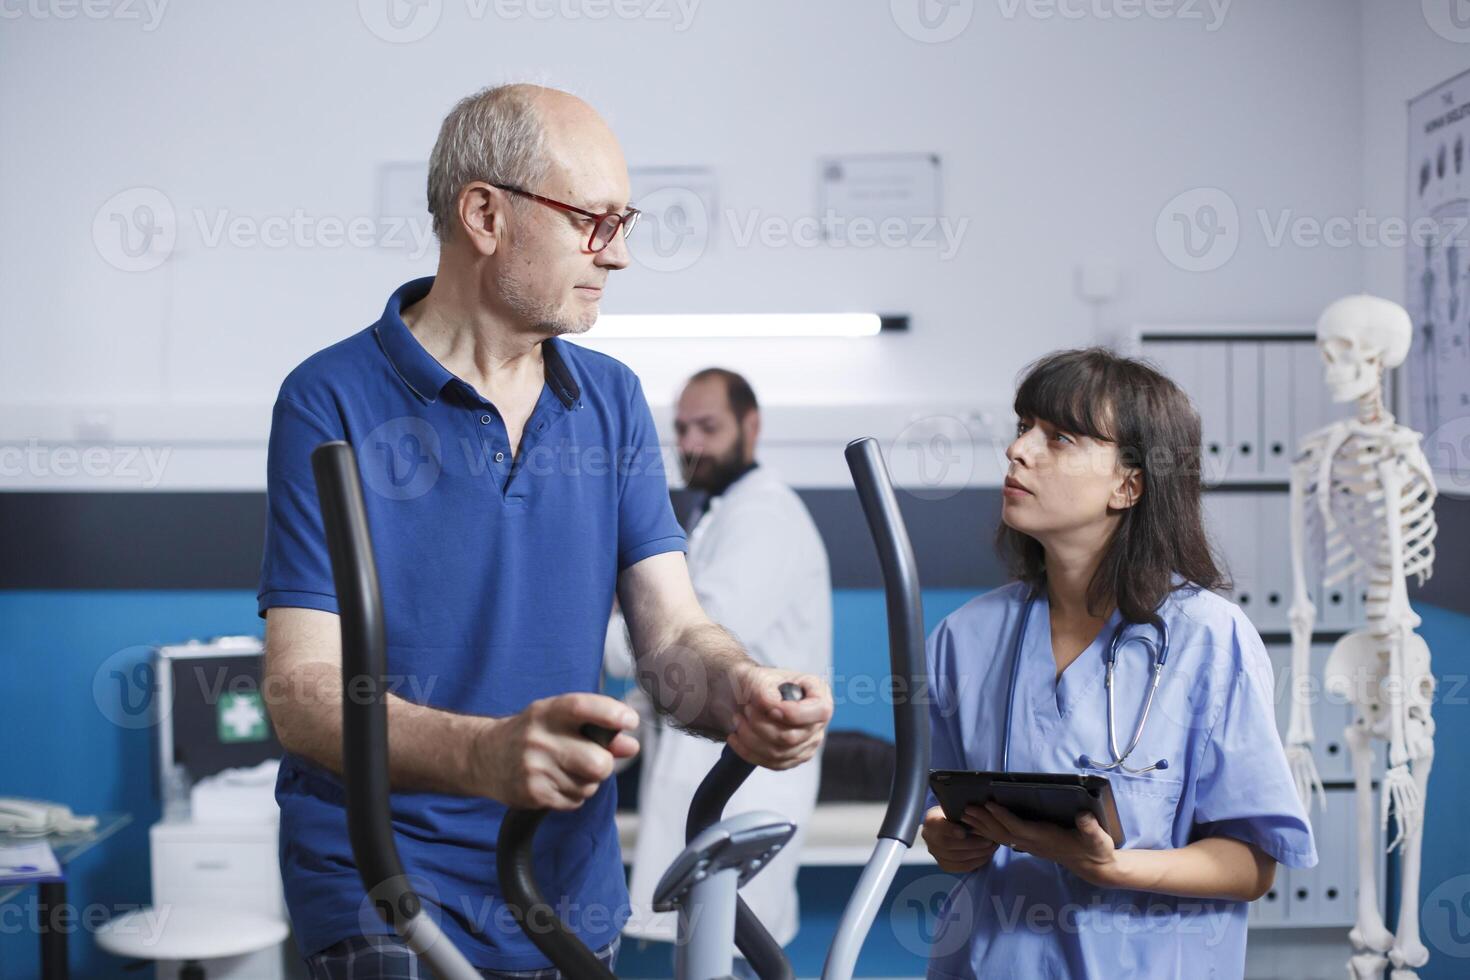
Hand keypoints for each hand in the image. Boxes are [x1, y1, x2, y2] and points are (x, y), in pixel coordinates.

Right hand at [470, 693, 639, 809]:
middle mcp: (540, 739)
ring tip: (565, 769)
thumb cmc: (531, 733)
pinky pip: (575, 801)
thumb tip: (631, 746)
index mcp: (548, 712)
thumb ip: (596, 728)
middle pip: (598, 762)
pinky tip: (556, 782)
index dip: (611, 714)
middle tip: (594, 759)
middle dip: (604, 764)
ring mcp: (535, 769)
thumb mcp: (558, 719)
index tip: (630, 721)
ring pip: (589, 785)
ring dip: (587, 781)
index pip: (582, 707)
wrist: (484, 756)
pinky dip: (573, 795)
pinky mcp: (533, 794)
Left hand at [726, 665, 832, 769]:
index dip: (793, 714)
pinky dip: (748, 752)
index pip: (820, 711)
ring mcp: (808, 743)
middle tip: (746, 709)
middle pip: (791, 737)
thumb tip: (770, 708)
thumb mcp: (759, 678)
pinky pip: (772, 764)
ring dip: (750, 738)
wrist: (747, 696)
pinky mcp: (793, 758)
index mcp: (819, 693)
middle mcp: (818, 721)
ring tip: (738, 720)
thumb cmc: (758, 683)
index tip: (768, 708)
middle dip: (760, 725)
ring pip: (778, 753)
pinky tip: (736, 738)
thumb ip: (766, 692)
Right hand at [921, 805, 998, 872]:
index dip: (950, 831)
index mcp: (931, 820)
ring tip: (991, 848)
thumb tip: (976, 813)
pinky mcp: (943, 864)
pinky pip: (960, 867)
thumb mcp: (956, 807)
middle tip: (988, 841)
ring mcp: (935, 852)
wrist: (949, 823)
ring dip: (977, 854)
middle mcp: (929, 837)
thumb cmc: (956, 813)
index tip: (963, 833)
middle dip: (972, 844)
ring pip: (956, 858)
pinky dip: (975, 863)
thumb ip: (962, 811)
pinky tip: (986, 856)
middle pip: (948, 845)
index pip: (938, 827)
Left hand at [962, 802, 1121, 887]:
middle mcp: (1035, 843)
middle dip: (984, 821)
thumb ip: (1091, 829)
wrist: (1095, 867)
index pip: (1019, 828)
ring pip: (1002, 837)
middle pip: (1003, 832)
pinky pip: (1006, 838)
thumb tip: (1083, 816)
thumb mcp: (1098, 839)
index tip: (989, 804)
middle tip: (966, 808)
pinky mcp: (1031, 845)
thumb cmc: (1096, 849)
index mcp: (1046, 838)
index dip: (1003, 817)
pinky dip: (991, 831)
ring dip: (983, 826)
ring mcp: (1031, 846)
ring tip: (966, 814)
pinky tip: (980, 825)